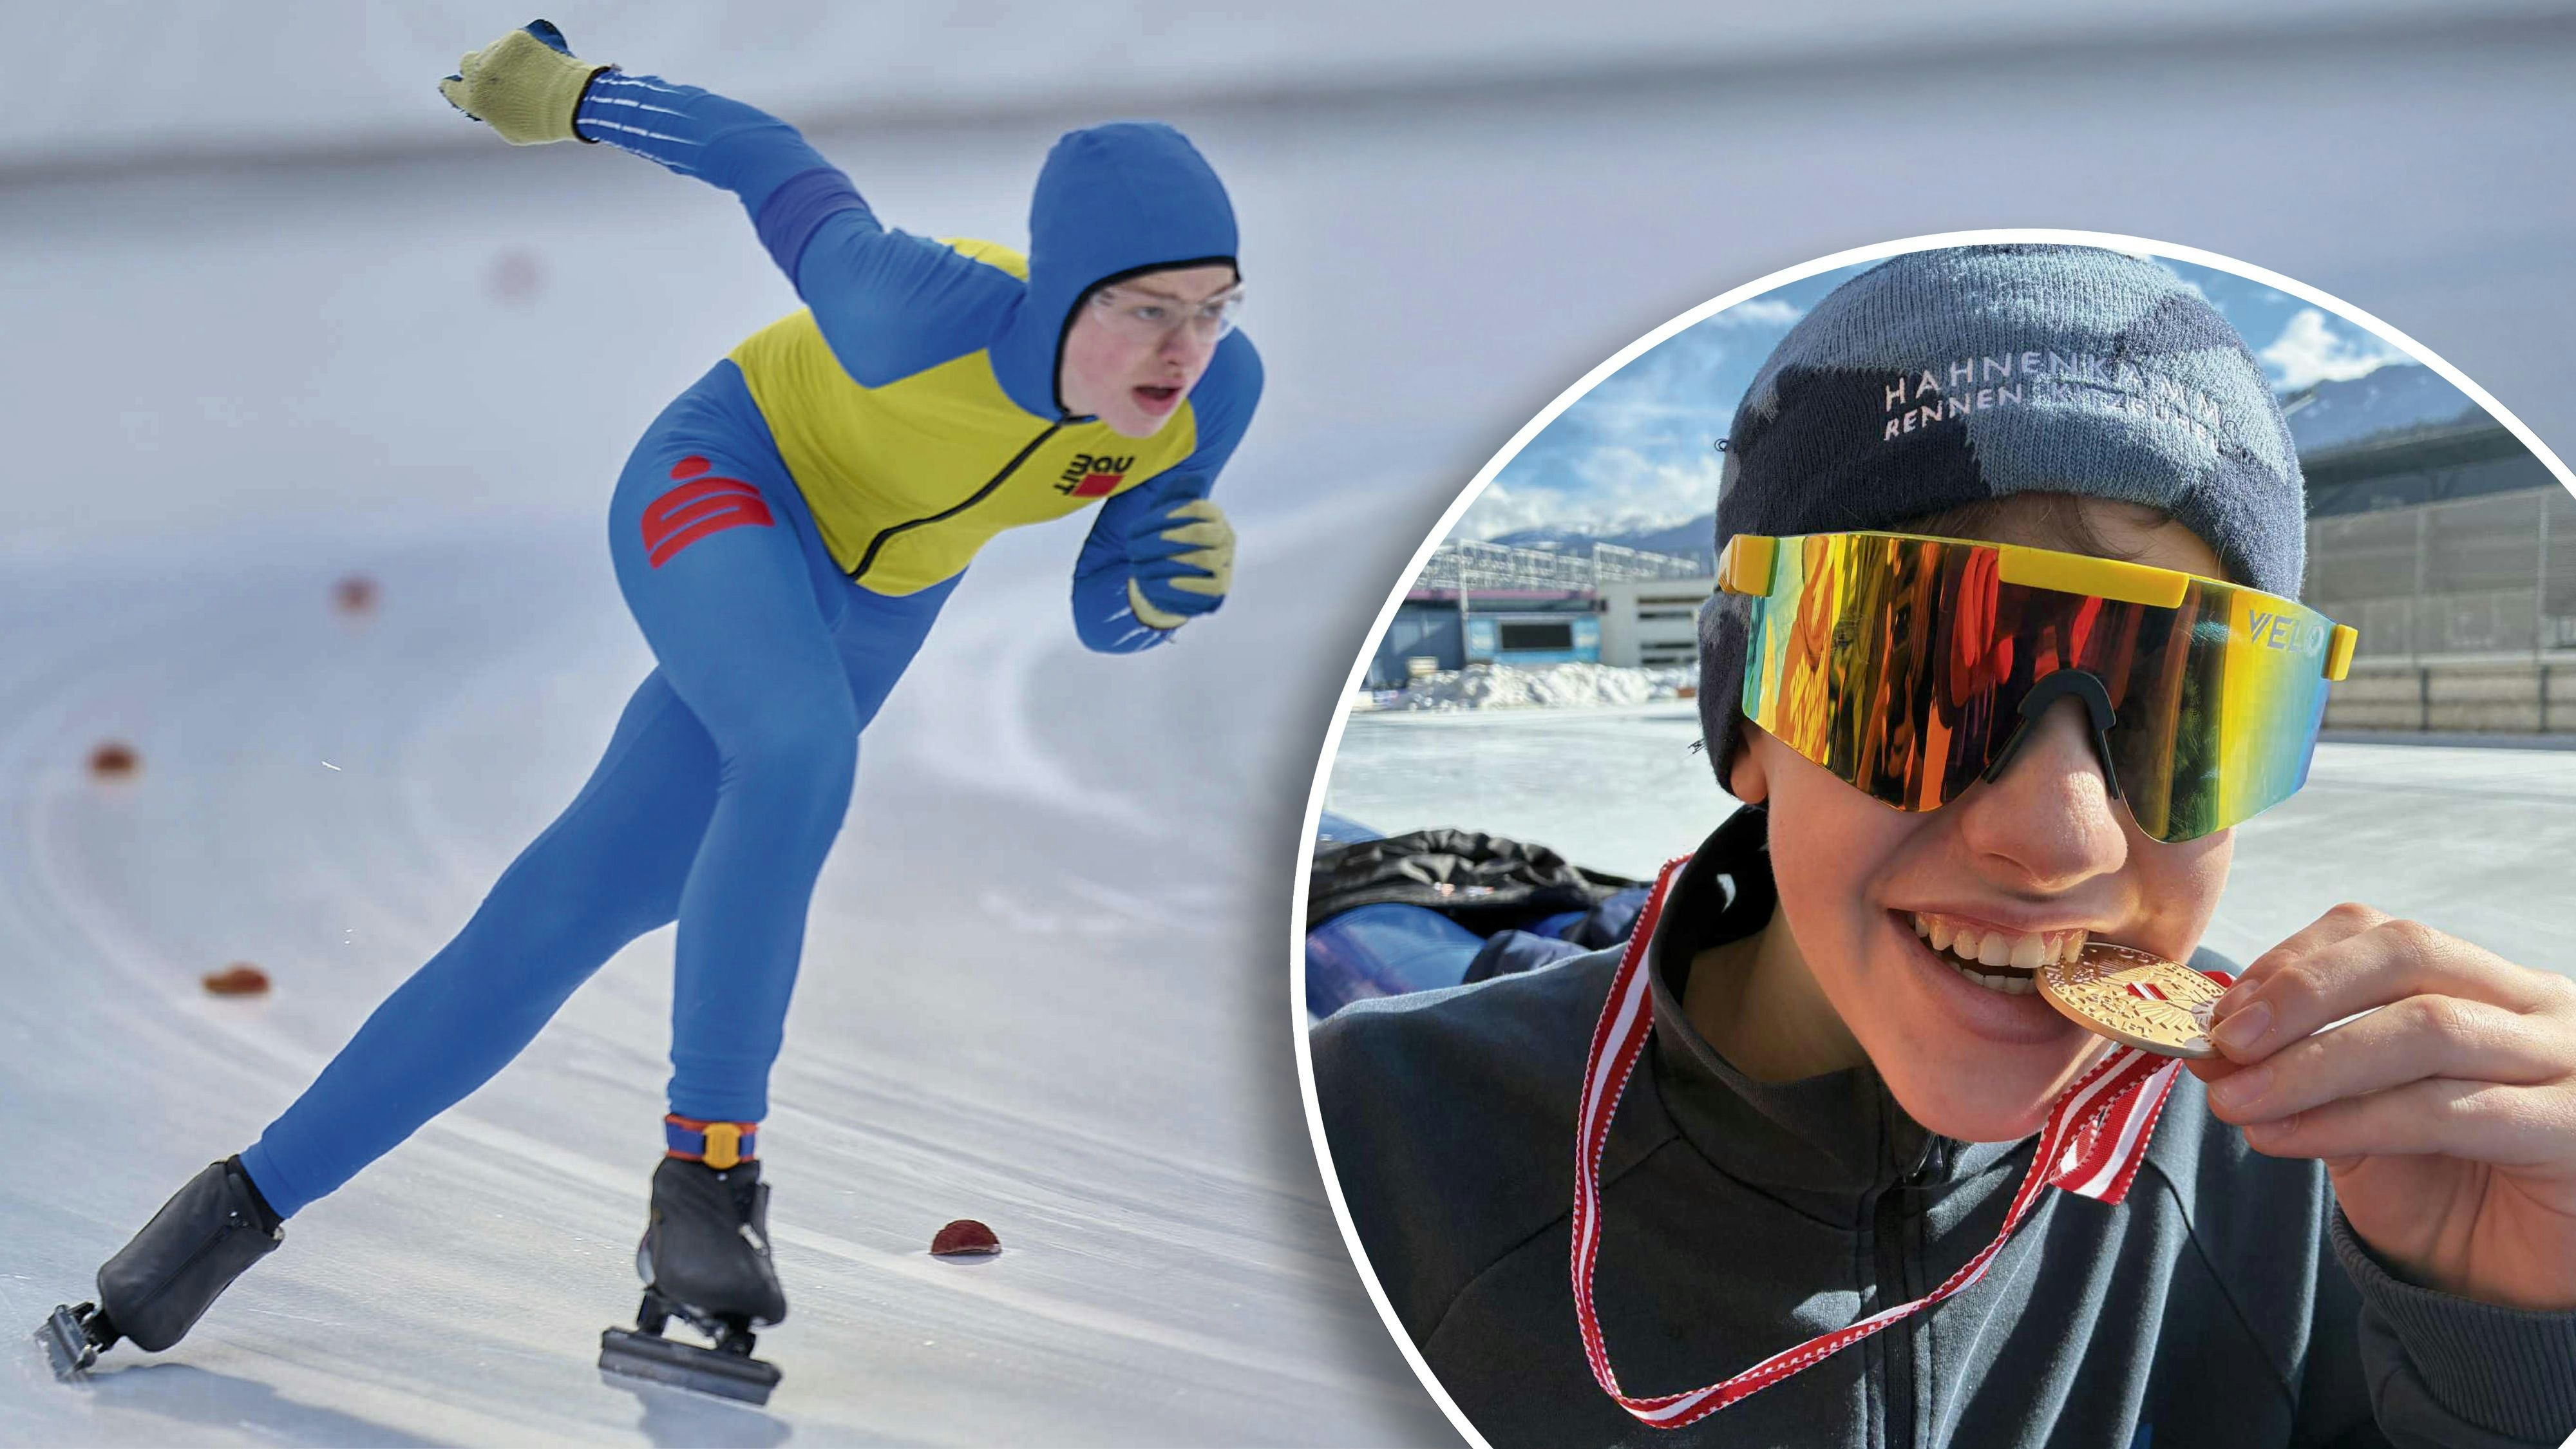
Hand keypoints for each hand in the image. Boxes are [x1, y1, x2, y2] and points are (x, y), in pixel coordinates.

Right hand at [438, 20, 609, 145]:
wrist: (572, 102)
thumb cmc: (544, 123)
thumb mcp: (511, 131)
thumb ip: (491, 114)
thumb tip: (487, 103)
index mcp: (475, 98)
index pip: (451, 88)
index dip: (454, 87)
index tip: (454, 85)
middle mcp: (480, 72)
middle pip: (467, 62)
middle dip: (478, 69)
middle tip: (499, 78)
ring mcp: (497, 53)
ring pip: (494, 51)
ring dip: (505, 60)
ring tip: (531, 76)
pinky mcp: (516, 39)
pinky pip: (514, 43)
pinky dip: (524, 51)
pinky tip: (540, 64)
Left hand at [1124, 497, 1233, 628]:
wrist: (1171, 576)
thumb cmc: (1167, 539)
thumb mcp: (1166, 513)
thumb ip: (1176, 492)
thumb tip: (1194, 478)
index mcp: (1213, 514)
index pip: (1197, 507)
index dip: (1167, 515)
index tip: (1137, 527)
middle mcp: (1225, 536)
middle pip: (1200, 533)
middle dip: (1163, 541)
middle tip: (1132, 549)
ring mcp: (1226, 562)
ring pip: (1204, 559)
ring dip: (1167, 563)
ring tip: (1140, 568)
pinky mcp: (1221, 587)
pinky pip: (1209, 586)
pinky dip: (1185, 584)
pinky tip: (1161, 582)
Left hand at [2187, 903, 2575, 1309]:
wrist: (2509, 1288)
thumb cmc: (2439, 1194)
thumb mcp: (2353, 1120)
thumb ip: (2296, 1074)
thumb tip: (2209, 1042)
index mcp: (2481, 984)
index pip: (2381, 936)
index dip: (2293, 964)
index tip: (2219, 1012)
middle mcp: (2535, 1006)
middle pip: (2409, 955)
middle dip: (2302, 993)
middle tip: (2225, 1042)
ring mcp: (2565, 1062)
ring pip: (2427, 1029)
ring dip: (2313, 1063)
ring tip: (2238, 1100)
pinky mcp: (2572, 1130)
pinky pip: (2447, 1111)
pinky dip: (2352, 1119)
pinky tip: (2286, 1137)